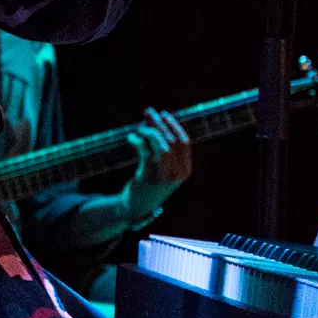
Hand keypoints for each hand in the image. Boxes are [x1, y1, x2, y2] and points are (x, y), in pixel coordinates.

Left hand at [123, 109, 192, 224]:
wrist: (138, 205)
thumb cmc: (152, 180)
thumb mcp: (166, 167)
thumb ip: (167, 147)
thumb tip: (158, 118)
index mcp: (185, 170)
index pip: (184, 142)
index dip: (174, 125)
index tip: (163, 114)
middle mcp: (177, 174)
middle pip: (171, 141)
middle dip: (159, 123)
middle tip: (148, 112)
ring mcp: (163, 177)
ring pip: (160, 145)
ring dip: (148, 131)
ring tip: (139, 127)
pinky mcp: (147, 178)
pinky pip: (144, 152)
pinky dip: (137, 140)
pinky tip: (131, 137)